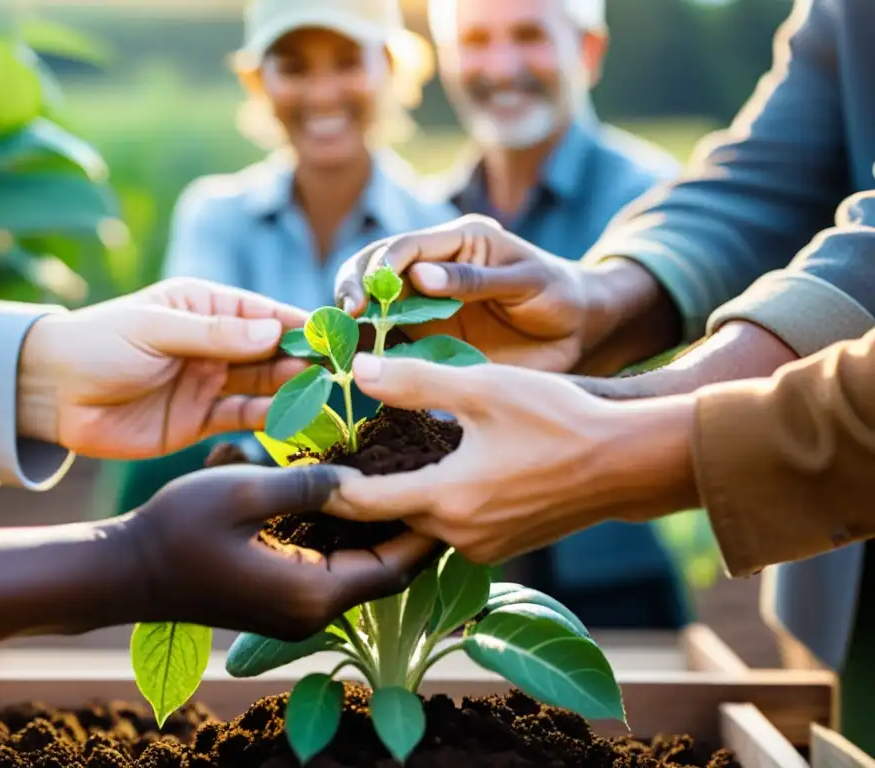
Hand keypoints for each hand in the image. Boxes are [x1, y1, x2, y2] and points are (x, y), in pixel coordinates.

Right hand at [0, 464, 438, 645]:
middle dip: (412, 527)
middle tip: (435, 477)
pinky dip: (351, 538)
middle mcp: (313, 609)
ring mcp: (295, 608)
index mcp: (313, 592)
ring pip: (360, 570)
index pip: (395, 566)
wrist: (128, 571)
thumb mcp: (244, 491)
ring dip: (382, 531)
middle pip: (385, 572)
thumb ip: (307, 483)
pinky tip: (358, 500)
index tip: (449, 484)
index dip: (427, 529)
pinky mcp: (280, 596)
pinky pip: (333, 568)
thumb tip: (356, 476)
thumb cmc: (178, 530)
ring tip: (406, 481)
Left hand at [16, 278, 308, 458]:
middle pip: (270, 351)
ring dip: (290, 388)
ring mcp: (208, 382)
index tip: (333, 335)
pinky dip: (267, 416)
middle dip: (302, 359)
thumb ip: (214, 334)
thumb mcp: (156, 330)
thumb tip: (274, 329)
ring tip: (320, 392)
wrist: (49, 395)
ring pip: (262, 385)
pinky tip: (290, 416)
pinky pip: (242, 417)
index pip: (263, 313)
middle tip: (335, 370)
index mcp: (203, 308)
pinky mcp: (200, 420)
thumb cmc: (97, 345)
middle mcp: (214, 344)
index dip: (298, 324)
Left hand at [323, 355, 698, 564]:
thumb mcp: (483, 388)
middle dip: (364, 490)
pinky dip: (437, 501)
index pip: (363, 503)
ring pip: (423, 522)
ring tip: (380, 460)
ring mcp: (485, 547)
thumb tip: (357, 371)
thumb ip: (416, 382)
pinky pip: (454, 527)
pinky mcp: (505, 545)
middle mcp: (460, 536)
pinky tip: (438, 470)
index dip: (328, 486)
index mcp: (447, 500)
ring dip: (403, 495)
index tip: (304, 470)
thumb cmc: (559, 419)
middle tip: (338, 458)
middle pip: (391, 516)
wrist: (627, 461)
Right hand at [334, 214, 679, 373]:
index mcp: (458, 241)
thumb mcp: (527, 282)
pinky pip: (389, 341)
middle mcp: (433, 268)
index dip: (379, 269)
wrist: (580, 331)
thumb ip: (476, 279)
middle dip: (353, 289)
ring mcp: (426, 304)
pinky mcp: (427, 337)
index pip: (403, 247)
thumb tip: (420, 275)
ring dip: (353, 321)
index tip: (367, 298)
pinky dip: (369, 349)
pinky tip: (357, 364)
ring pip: (374, 306)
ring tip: (340, 343)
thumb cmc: (559, 295)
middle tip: (348, 319)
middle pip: (373, 270)